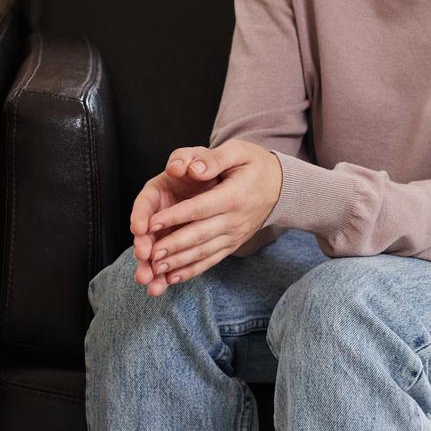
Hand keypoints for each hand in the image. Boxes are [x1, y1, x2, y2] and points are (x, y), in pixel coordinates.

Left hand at [130, 140, 280, 295]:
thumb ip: (213, 158)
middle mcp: (235, 220)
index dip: (174, 216)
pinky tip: (173, 279)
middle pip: (200, 235)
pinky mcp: (232, 245)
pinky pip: (211, 260)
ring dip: (179, 263)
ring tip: (156, 269)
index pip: (199, 208)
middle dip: (173, 246)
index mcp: (233, 196)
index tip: (151, 223)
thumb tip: (193, 168)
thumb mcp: (238, 151)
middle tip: (149, 254)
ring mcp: (234, 235)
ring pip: (204, 252)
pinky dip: (192, 270)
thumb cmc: (255, 164)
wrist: (282, 186)